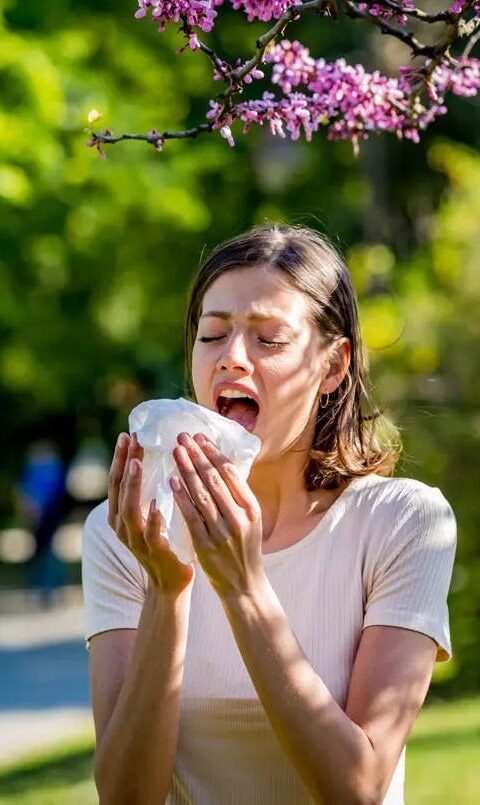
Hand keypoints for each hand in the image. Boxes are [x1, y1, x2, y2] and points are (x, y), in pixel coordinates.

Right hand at [108, 432, 194, 595]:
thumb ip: (149, 492)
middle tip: (131, 439)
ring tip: (138, 462)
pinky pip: (151, 533)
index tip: (127, 434)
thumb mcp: (151, 514)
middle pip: (119, 490)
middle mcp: (122, 527)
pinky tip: (157, 503)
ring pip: (130, 509)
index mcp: (120, 515)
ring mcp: (136, 540)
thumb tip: (156, 458)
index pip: (116, 481)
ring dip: (133, 485)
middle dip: (124, 463)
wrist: (171, 582)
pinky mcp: (154, 552)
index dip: (120, 458)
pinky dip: (153, 518)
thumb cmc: (164, 541)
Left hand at [171, 432, 264, 600]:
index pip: (231, 473)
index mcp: (252, 508)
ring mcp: (223, 532)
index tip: (200, 436)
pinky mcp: (206, 545)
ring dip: (187, 470)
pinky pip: (191, 516)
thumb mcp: (250, 520)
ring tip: (176, 451)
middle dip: (197, 455)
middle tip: (183, 437)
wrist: (244, 586)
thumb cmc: (244, 548)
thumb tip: (220, 464)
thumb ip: (237, 496)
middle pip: (215, 479)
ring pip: (202, 495)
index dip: (214, 453)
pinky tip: (172, 482)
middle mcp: (240, 518)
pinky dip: (182, 498)